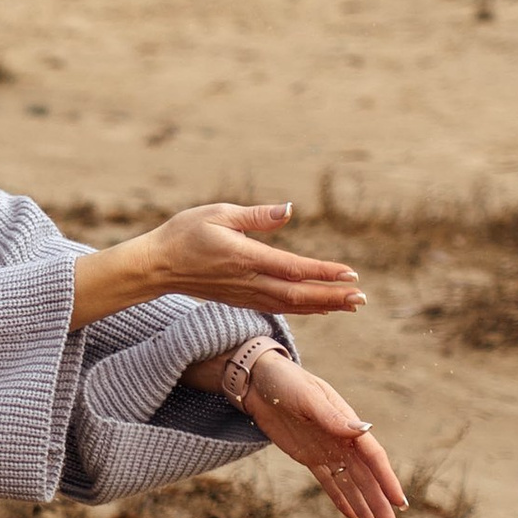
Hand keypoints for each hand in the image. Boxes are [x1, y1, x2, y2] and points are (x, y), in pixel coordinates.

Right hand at [74, 202, 361, 328]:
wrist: (156, 266)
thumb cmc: (184, 234)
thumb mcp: (218, 213)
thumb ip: (256, 216)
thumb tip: (289, 209)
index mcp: (246, 258)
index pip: (293, 268)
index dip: (324, 273)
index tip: (350, 274)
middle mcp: (250, 281)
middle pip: (299, 294)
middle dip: (332, 297)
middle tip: (362, 298)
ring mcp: (246, 294)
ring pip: (292, 304)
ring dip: (323, 305)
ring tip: (350, 305)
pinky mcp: (242, 299)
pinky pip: (279, 307)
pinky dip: (303, 308)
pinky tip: (318, 307)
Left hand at [238, 353, 405, 517]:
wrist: (257, 381)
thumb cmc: (286, 382)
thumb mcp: (308, 397)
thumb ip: (333, 417)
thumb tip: (364, 429)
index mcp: (348, 424)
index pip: (373, 458)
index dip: (387, 481)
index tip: (400, 504)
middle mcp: (343, 441)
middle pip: (367, 480)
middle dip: (382, 508)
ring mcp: (327, 451)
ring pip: (352, 487)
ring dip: (367, 511)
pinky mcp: (309, 458)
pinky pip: (330, 484)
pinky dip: (342, 501)